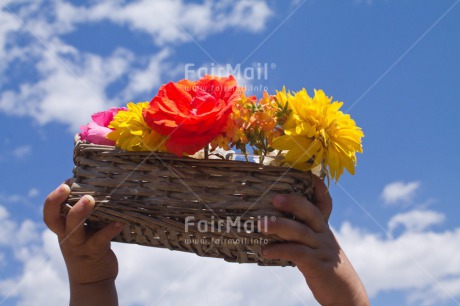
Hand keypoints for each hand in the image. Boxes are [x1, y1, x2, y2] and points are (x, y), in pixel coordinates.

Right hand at [43, 183, 122, 304]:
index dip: (54, 198)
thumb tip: (98, 183)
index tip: (66, 182)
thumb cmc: (90, 245)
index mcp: (62, 228)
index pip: (49, 212)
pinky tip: (119, 222)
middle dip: (57, 201)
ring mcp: (80, 245)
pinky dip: (109, 230)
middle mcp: (67, 236)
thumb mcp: (82, 229)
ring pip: (75, 230)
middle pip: (54, 219)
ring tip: (90, 199)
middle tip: (67, 187)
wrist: (93, 279)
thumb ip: (85, 212)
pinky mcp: (95, 252)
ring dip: (80, 213)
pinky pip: (100, 239)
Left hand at [261, 176, 369, 305]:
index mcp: (323, 228)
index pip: (324, 203)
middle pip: (311, 212)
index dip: (318, 187)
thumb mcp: (317, 247)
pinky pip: (297, 254)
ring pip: (301, 232)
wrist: (346, 295)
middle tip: (274, 198)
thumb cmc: (324, 267)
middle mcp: (324, 234)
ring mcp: (321, 249)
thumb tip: (272, 224)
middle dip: (293, 202)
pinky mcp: (317, 266)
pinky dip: (280, 250)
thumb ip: (300, 235)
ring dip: (279, 226)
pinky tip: (265, 252)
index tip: (308, 174)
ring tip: (260, 225)